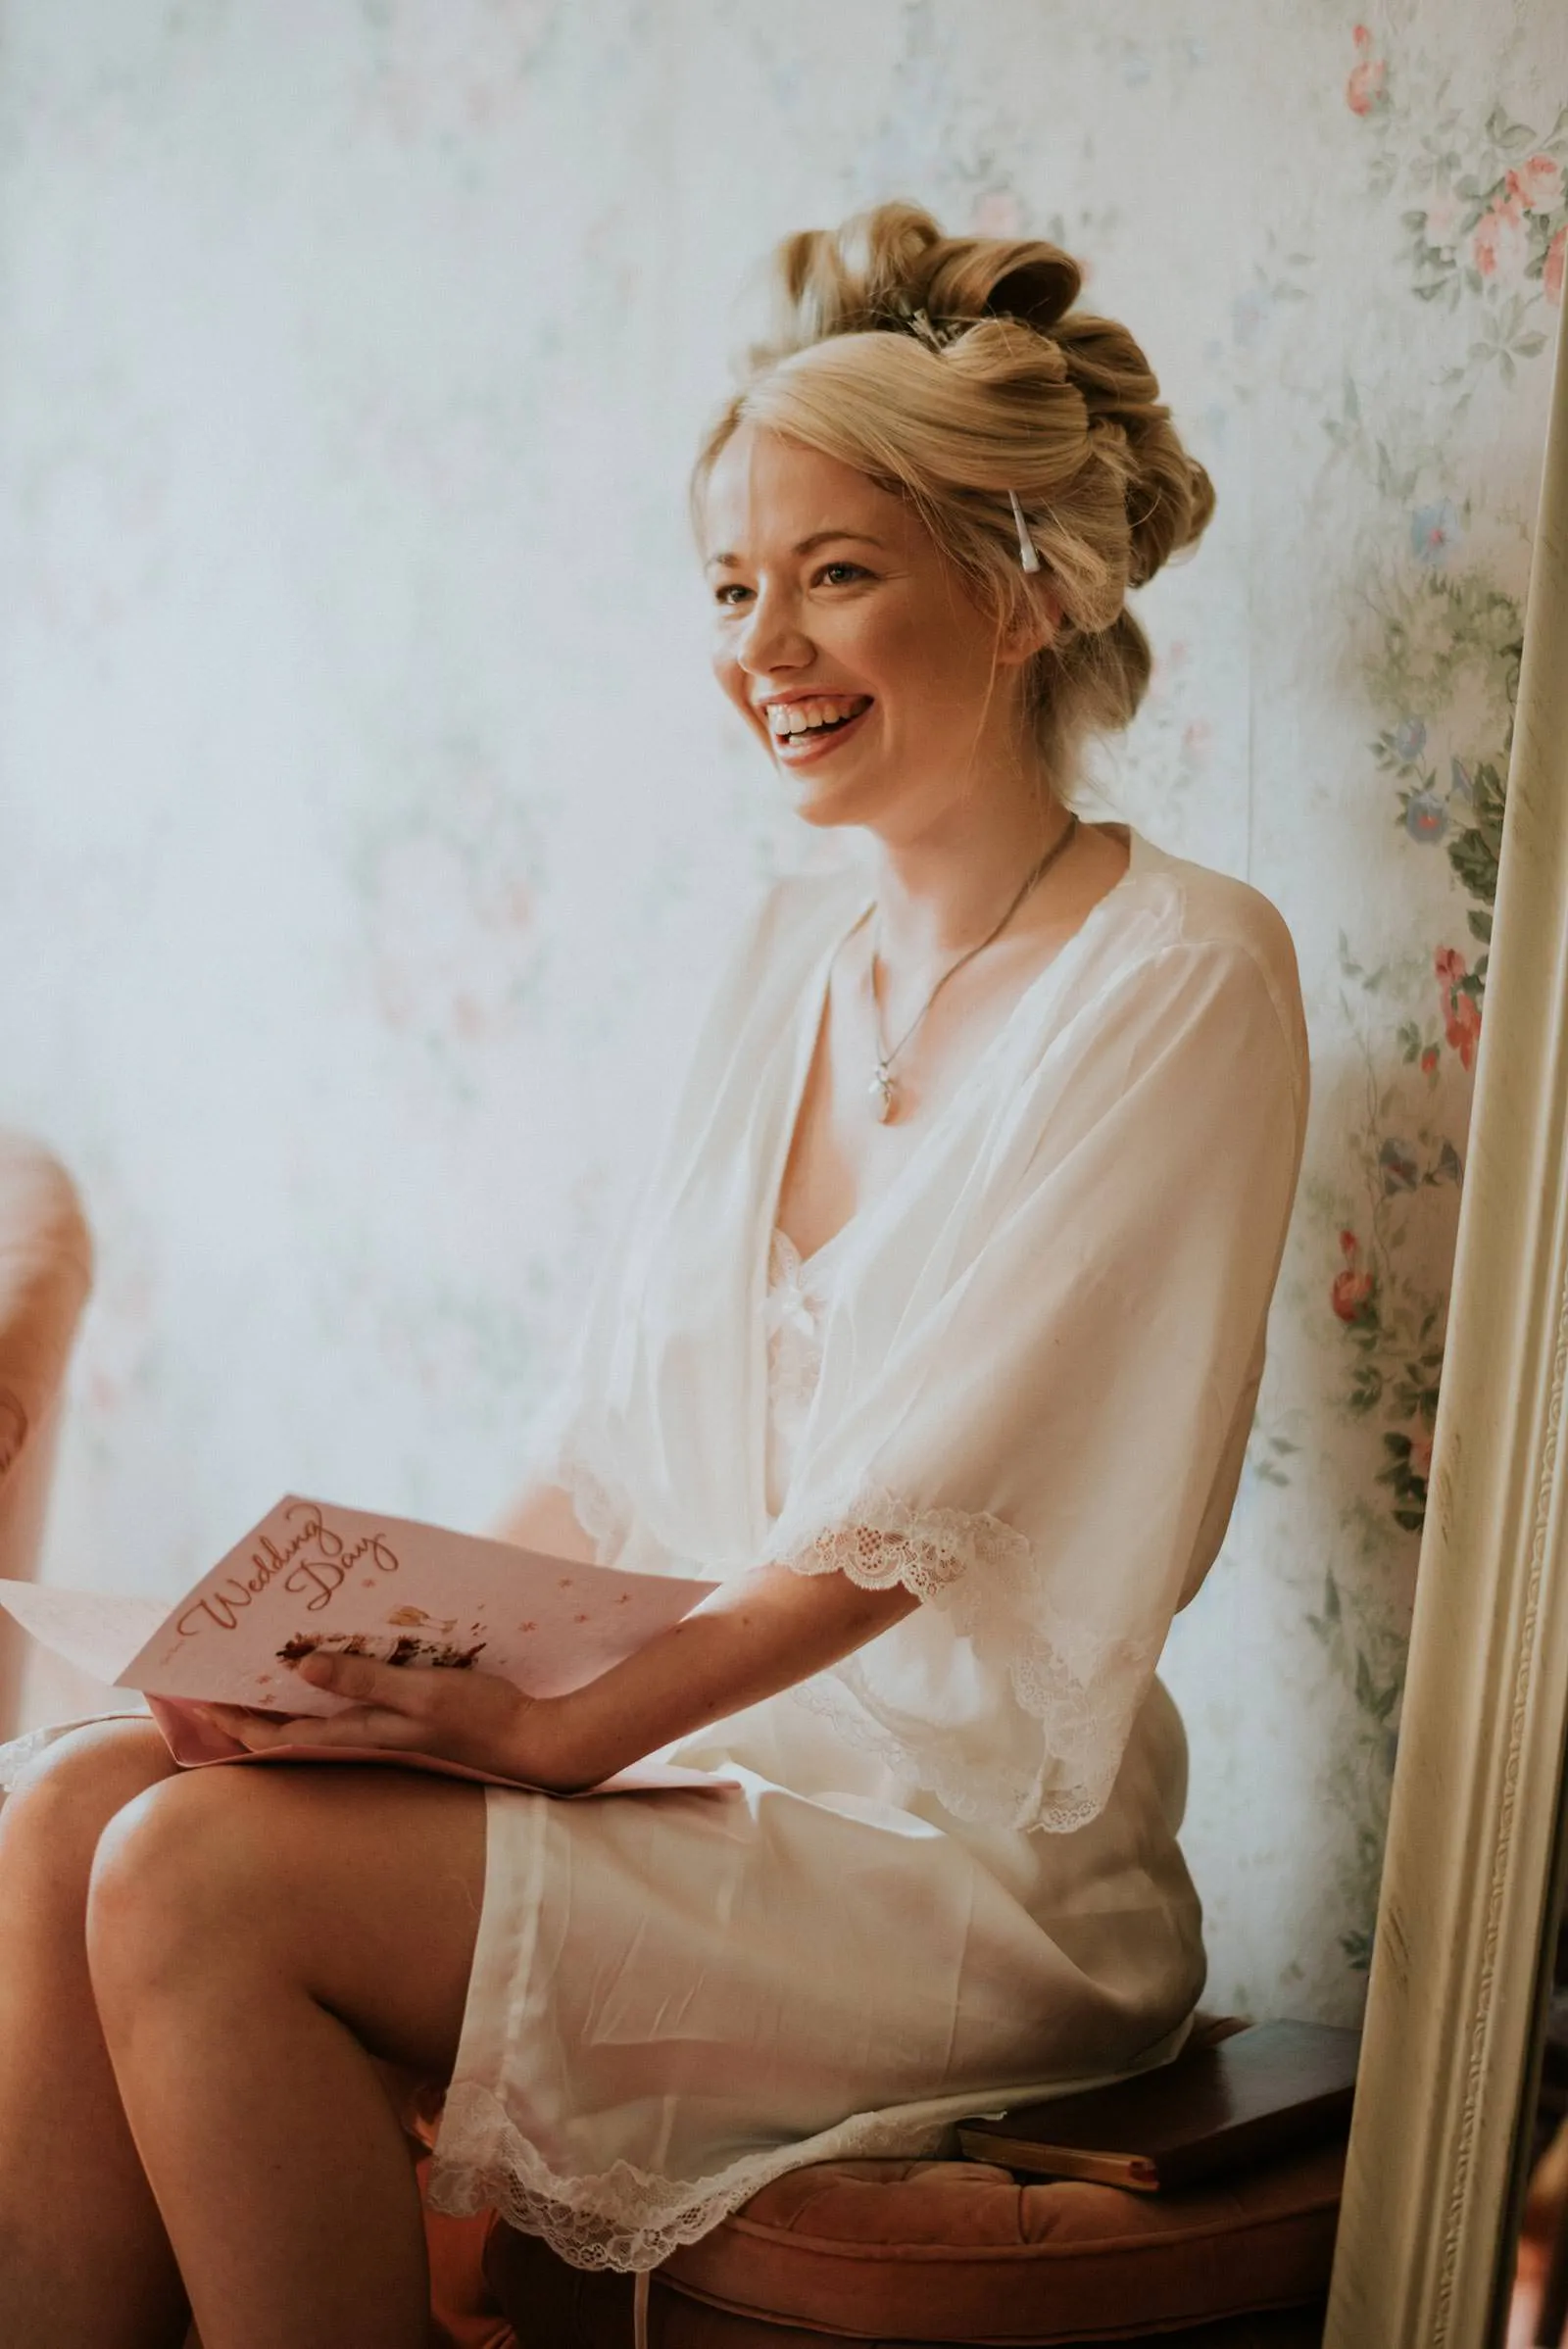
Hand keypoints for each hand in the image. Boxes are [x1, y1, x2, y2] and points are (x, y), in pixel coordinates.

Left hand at [198, 1654, 573, 1785]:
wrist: (533, 1743)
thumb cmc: (480, 1717)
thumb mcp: (421, 1692)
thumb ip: (364, 1680)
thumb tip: (300, 1666)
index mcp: (358, 1734)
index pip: (275, 1736)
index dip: (232, 1721)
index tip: (195, 1698)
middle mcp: (361, 1736)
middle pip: (285, 1728)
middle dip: (244, 1708)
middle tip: (208, 1679)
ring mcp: (381, 1730)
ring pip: (313, 1717)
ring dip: (279, 1697)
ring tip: (251, 1667)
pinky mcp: (402, 1717)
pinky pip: (345, 1704)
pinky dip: (322, 1685)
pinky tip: (323, 1661)